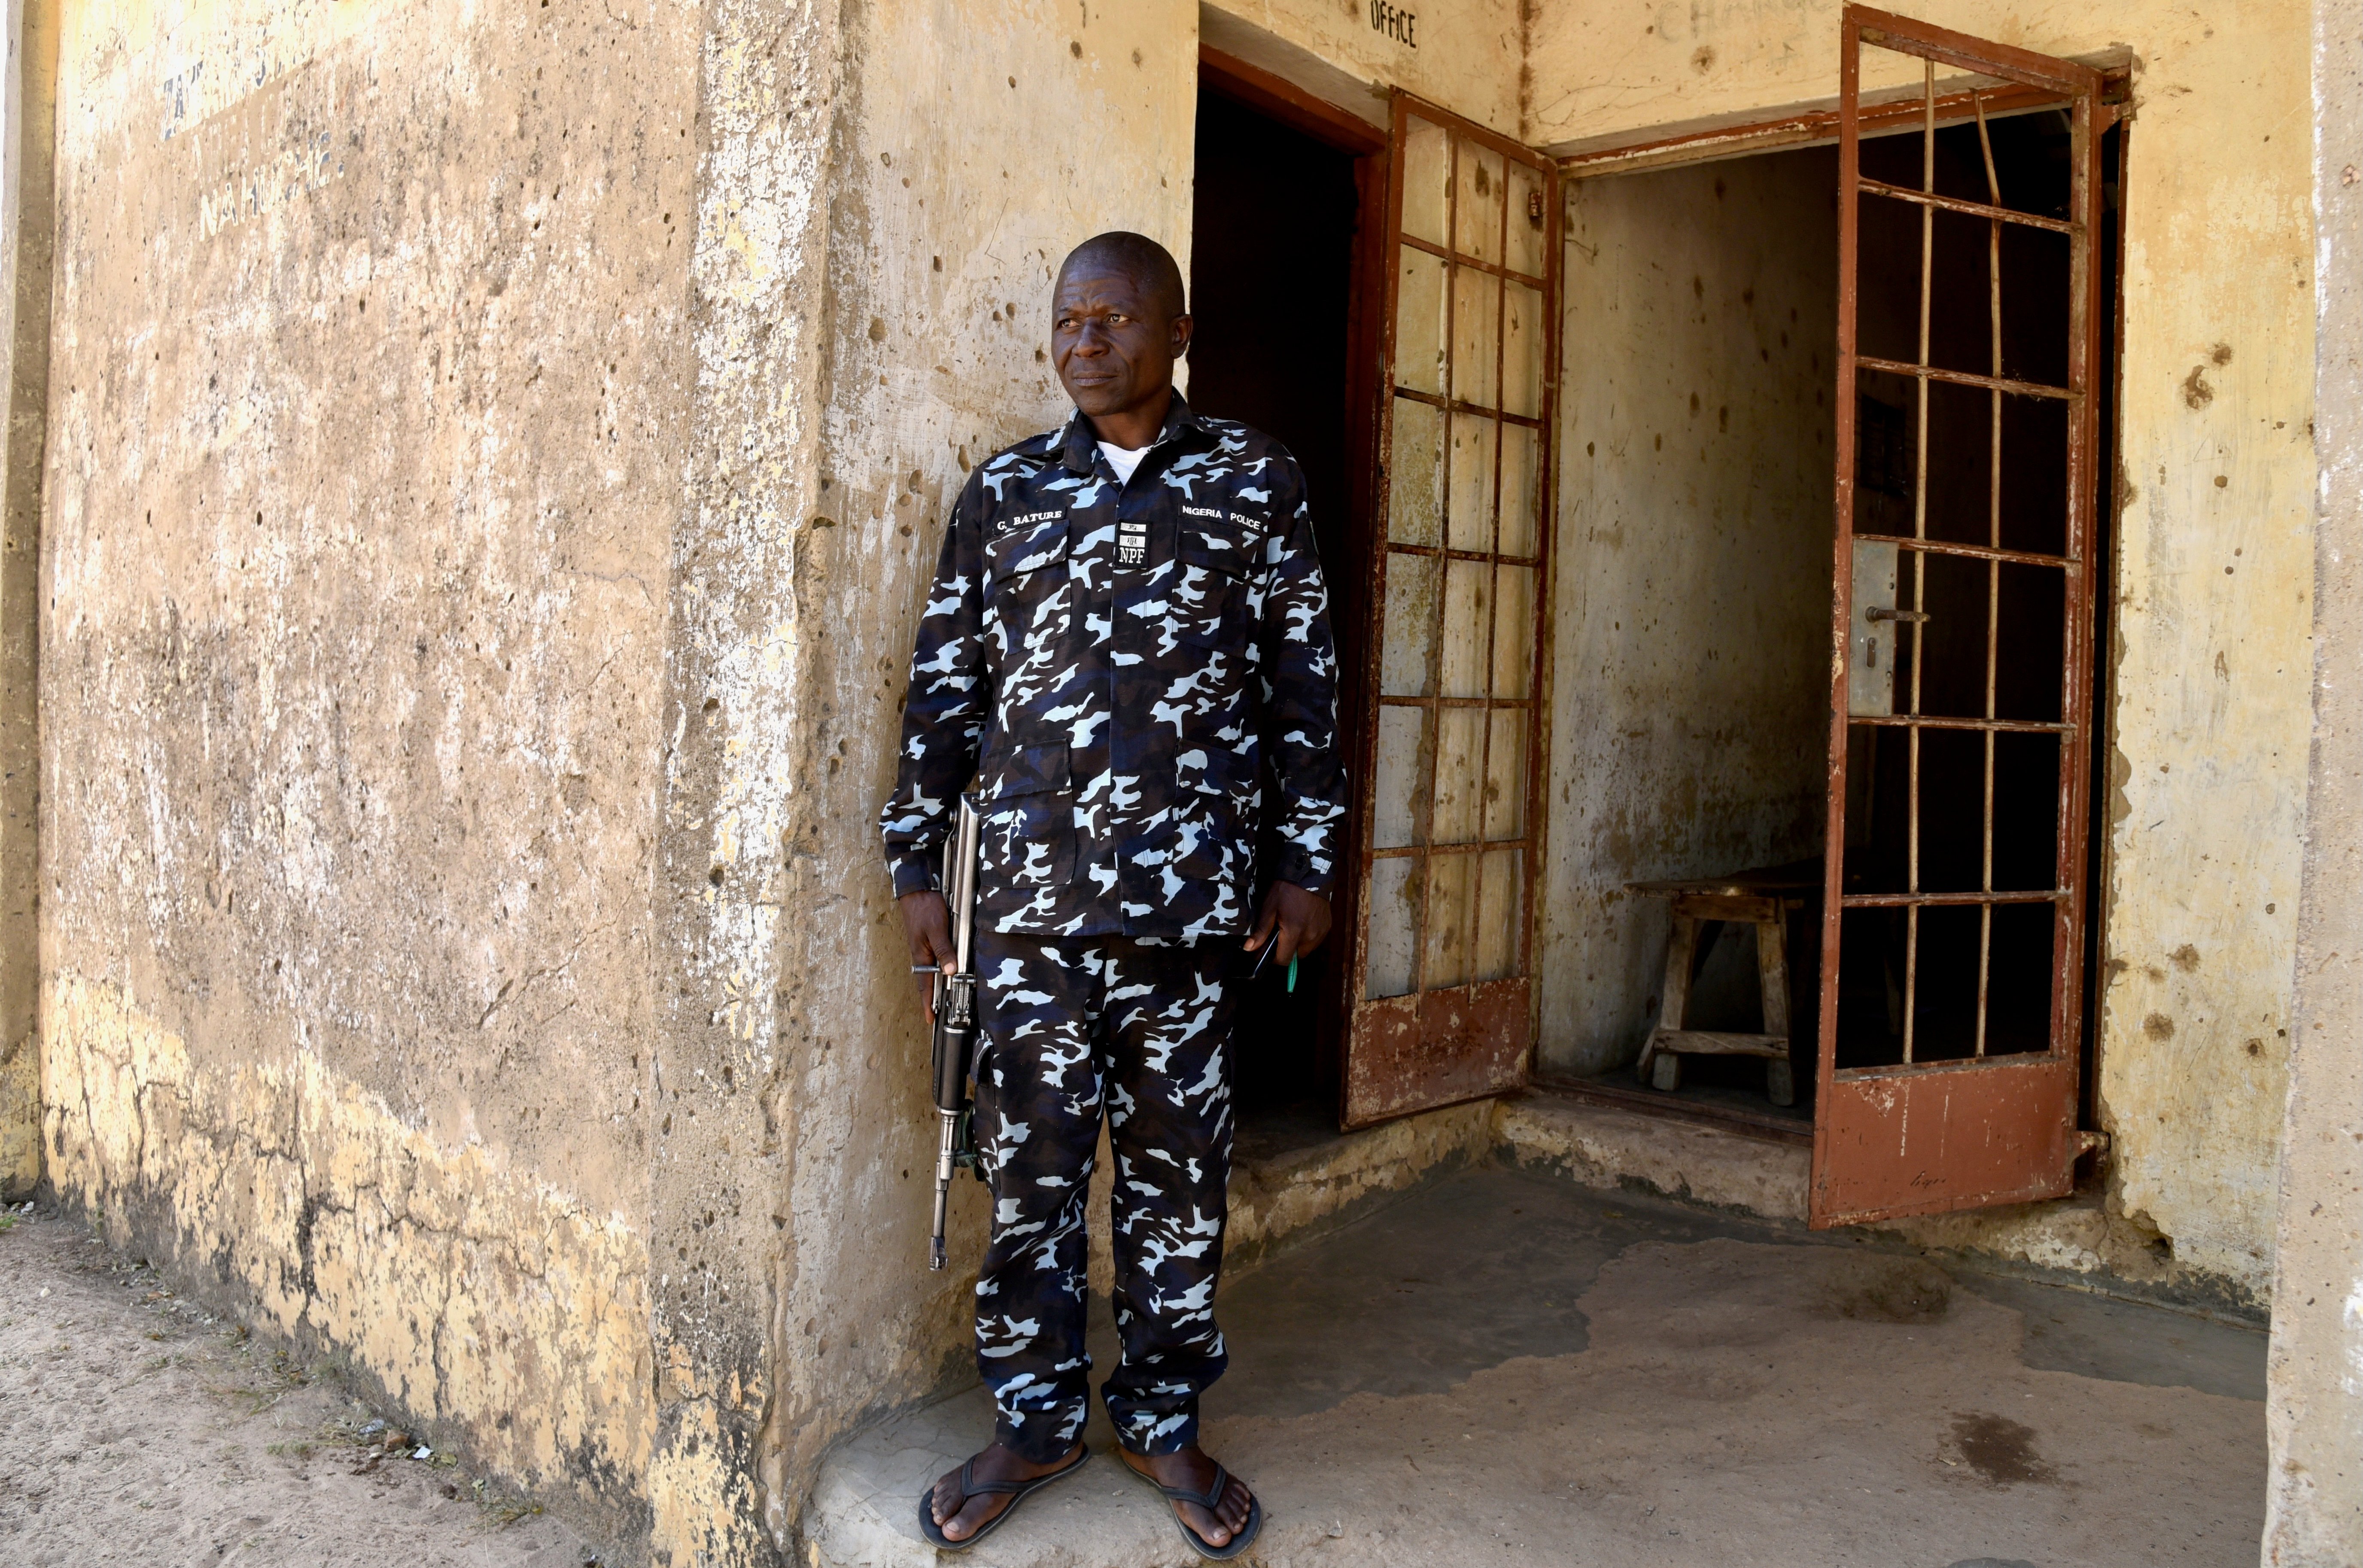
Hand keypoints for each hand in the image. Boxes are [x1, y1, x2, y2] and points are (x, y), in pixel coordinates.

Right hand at [900, 889, 955, 1017]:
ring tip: (942, 1000)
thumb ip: (944, 949)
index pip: (924, 986)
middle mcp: (921, 955)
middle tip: (936, 1015)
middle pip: (927, 982)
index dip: (928, 1003)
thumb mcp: (937, 928)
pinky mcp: (928, 941)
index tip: (929, 1019)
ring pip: (931, 972)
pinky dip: (939, 972)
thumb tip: (950, 971)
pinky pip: (933, 962)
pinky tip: (946, 972)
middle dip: (931, 999)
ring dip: (936, 986)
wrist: (917, 890)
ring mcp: (924, 948)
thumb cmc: (925, 908)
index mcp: (921, 955)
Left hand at [1243, 882, 1330, 965]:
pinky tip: (1303, 922)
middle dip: (1287, 949)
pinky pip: (1316, 939)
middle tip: (1281, 933)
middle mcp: (1310, 936)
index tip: (1269, 948)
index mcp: (1294, 932)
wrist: (1310, 873)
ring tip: (1293, 926)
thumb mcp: (1269, 907)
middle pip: (1296, 955)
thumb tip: (1248, 949)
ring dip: (1298, 943)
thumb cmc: (1287, 889)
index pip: (1284, 960)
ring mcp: (1321, 932)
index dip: (1274, 957)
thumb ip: (1261, 931)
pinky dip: (1309, 936)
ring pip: (1307, 948)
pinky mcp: (1328, 926)